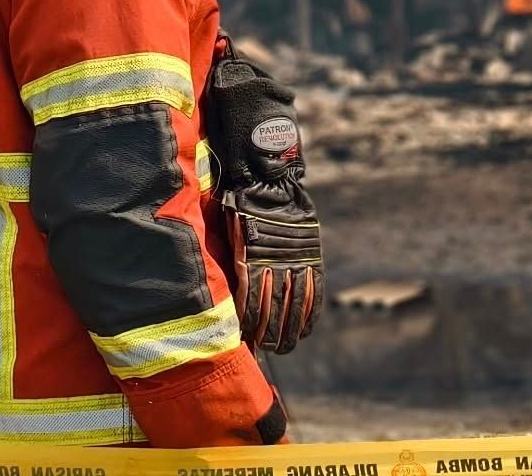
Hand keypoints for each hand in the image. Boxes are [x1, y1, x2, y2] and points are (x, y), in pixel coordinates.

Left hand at [223, 179, 322, 353]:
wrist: (270, 180)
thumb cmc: (239, 203)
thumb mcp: (227, 231)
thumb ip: (229, 259)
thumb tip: (219, 290)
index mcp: (249, 259)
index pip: (250, 303)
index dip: (247, 325)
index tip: (244, 341)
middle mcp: (274, 264)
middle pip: (272, 310)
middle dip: (267, 335)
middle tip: (264, 351)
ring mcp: (295, 261)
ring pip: (293, 306)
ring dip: (288, 331)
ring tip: (283, 348)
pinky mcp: (310, 257)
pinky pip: (313, 292)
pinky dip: (309, 314)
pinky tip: (304, 331)